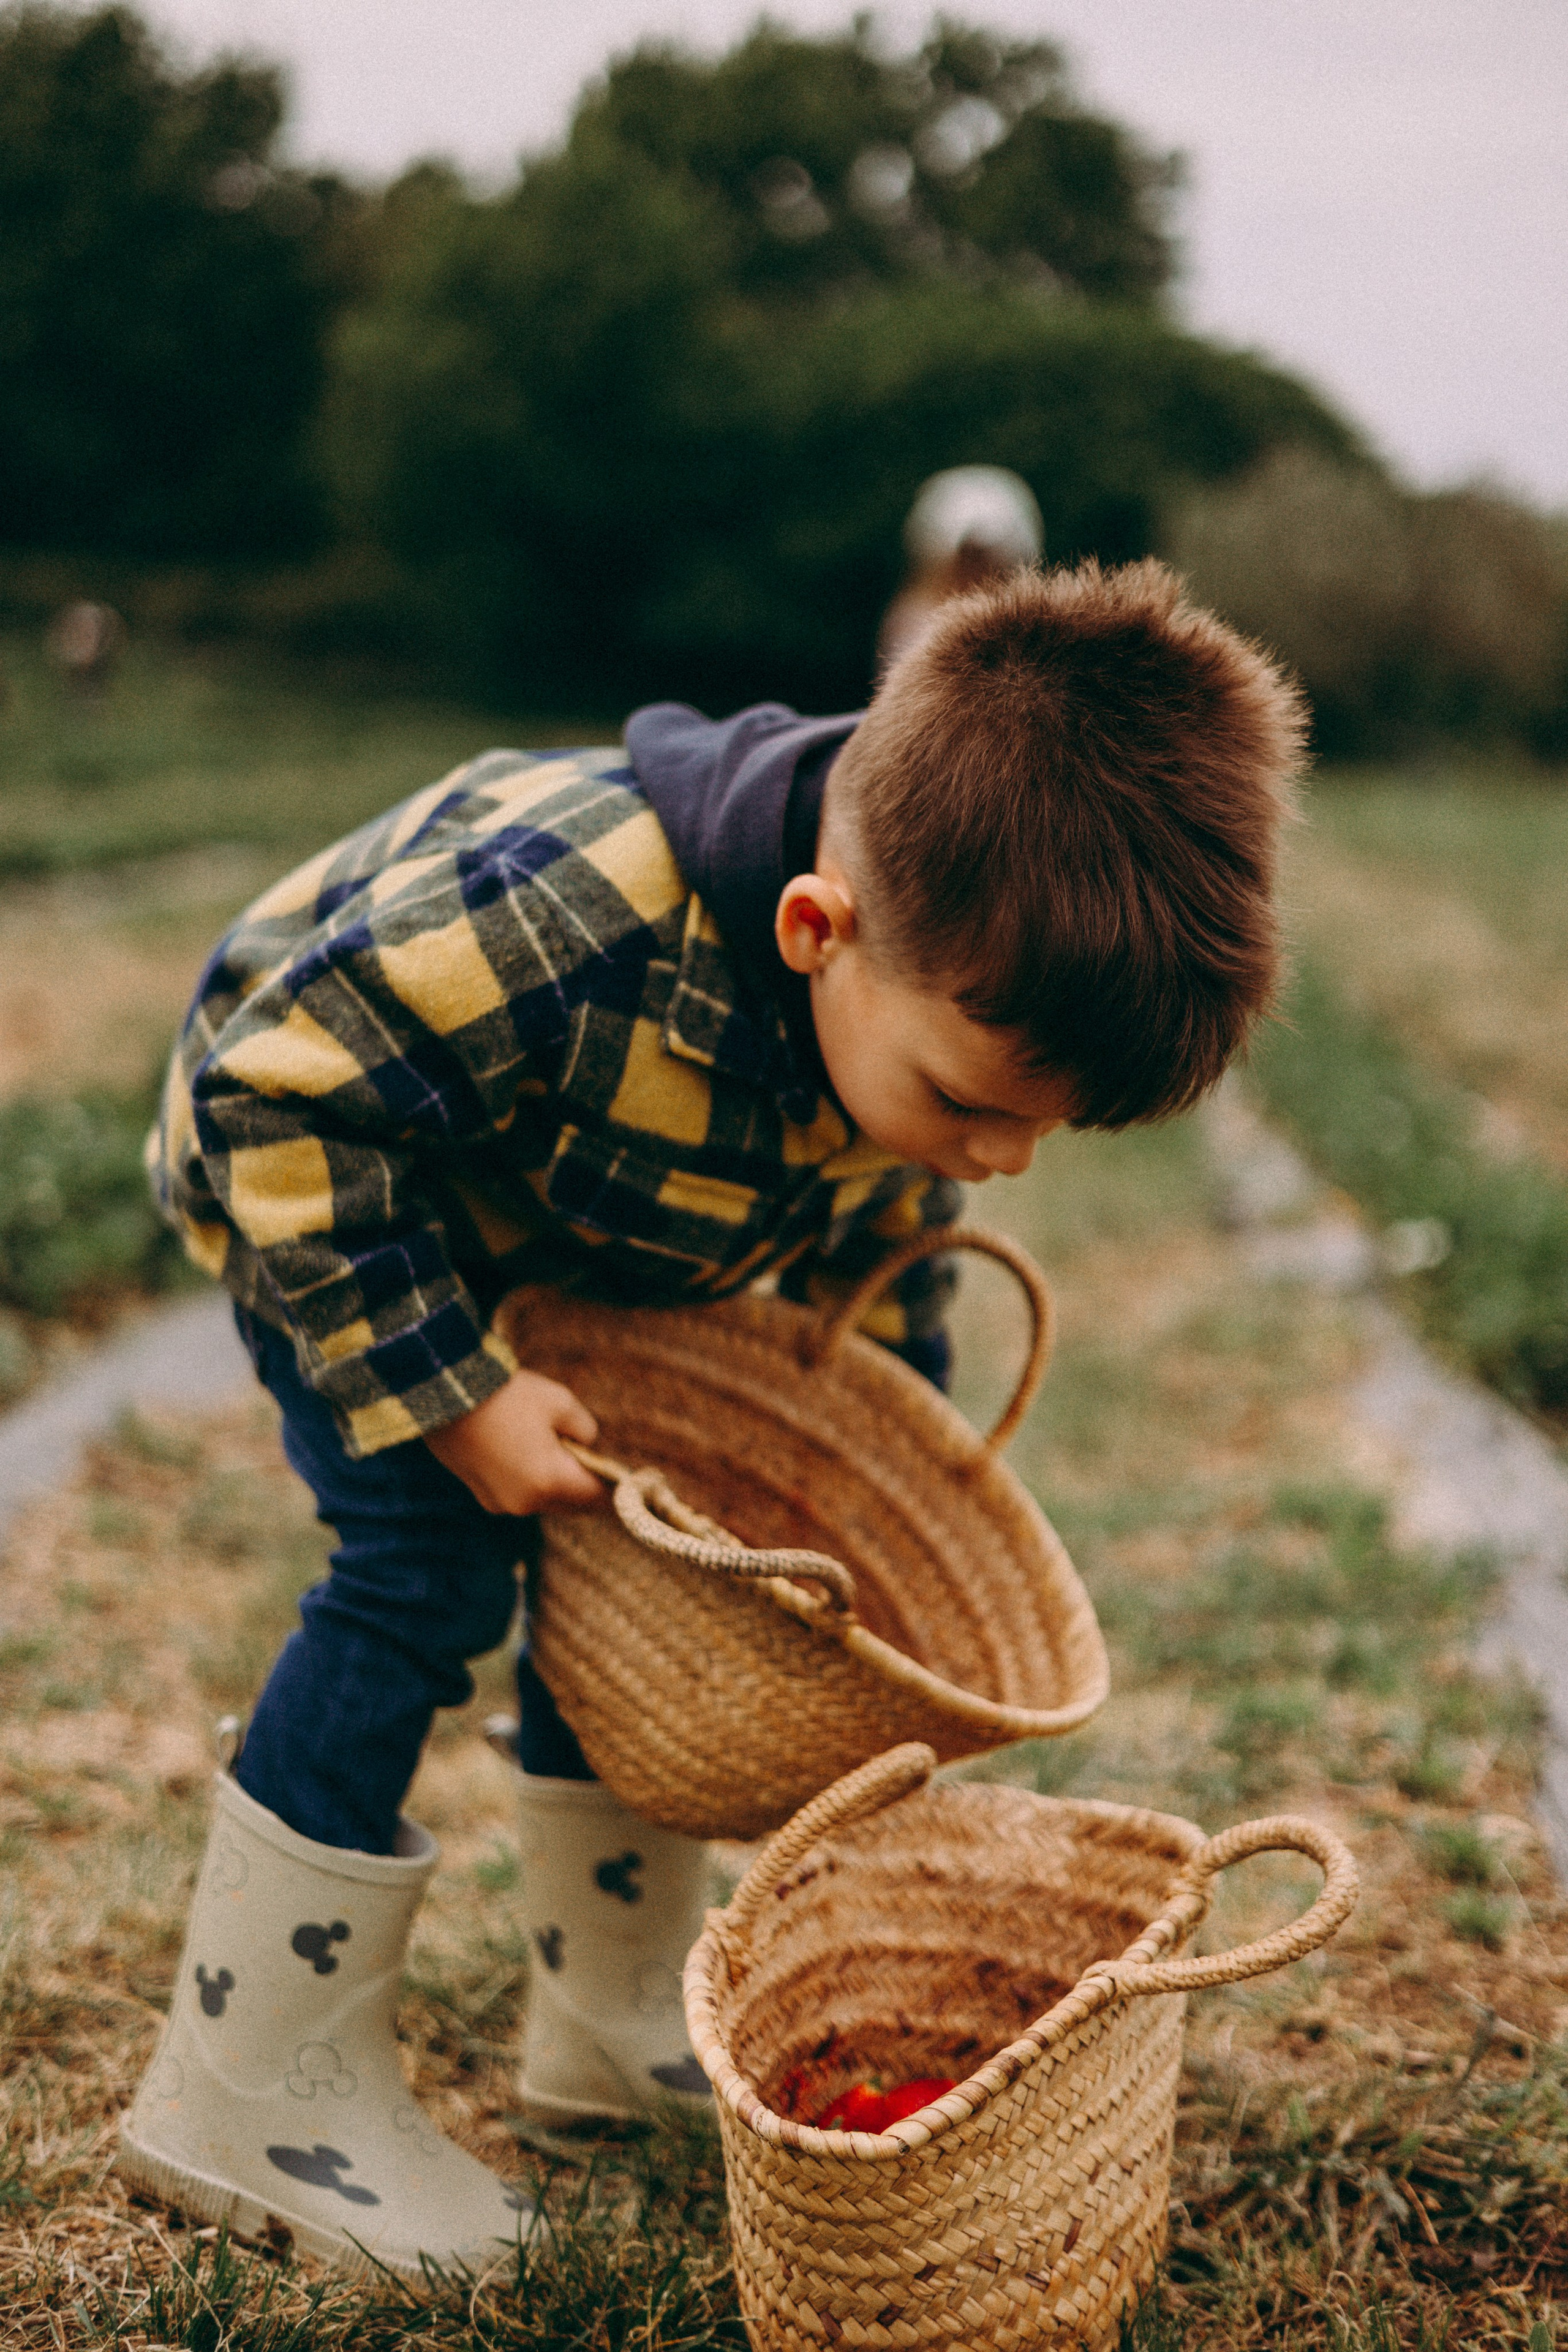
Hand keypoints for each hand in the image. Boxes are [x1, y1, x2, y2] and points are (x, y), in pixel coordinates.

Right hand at [424, 1369, 602, 1515]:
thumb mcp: (560, 1401)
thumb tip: (587, 1445)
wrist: (443, 1395)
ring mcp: (501, 1503)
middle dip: (588, 1489)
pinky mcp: (482, 1496)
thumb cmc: (507, 1395)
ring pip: (546, 1503)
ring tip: (563, 1455)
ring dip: (558, 1486)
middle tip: (601, 1467)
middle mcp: (526, 1503)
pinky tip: (531, 1457)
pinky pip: (520, 1497)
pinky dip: (532, 1484)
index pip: (598, 1498)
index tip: (631, 1482)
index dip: (617, 1490)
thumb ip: (585, 1429)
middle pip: (572, 1506)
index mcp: (549, 1482)